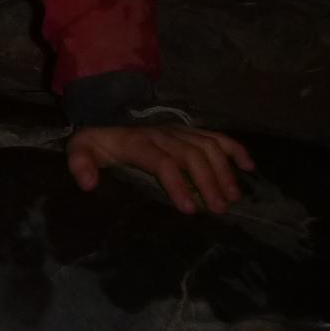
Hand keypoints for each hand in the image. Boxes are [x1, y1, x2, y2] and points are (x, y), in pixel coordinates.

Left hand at [67, 123, 254, 214]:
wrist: (106, 121)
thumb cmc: (98, 144)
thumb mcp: (81, 150)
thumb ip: (80, 164)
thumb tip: (88, 184)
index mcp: (137, 142)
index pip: (162, 161)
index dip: (177, 184)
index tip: (190, 209)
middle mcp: (162, 134)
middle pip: (191, 155)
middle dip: (207, 181)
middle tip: (218, 208)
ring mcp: (178, 131)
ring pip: (207, 146)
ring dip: (223, 170)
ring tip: (232, 197)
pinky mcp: (189, 132)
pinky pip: (216, 135)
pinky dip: (234, 148)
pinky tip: (249, 166)